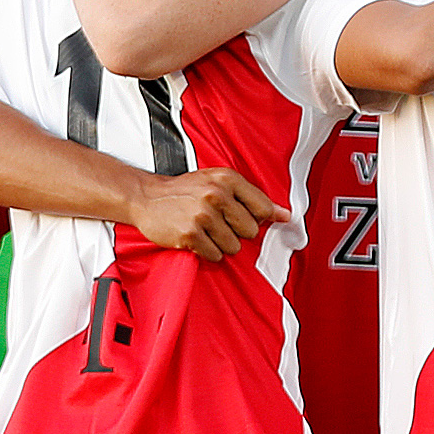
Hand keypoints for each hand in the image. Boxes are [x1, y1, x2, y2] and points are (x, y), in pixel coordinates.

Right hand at [125, 167, 289, 260]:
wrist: (147, 197)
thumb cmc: (186, 190)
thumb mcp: (219, 183)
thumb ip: (253, 198)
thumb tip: (286, 215)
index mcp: (227, 179)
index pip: (264, 209)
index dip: (257, 219)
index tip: (247, 219)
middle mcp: (216, 194)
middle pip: (250, 231)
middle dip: (237, 232)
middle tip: (218, 223)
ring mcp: (202, 215)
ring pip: (233, 246)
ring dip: (221, 243)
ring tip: (205, 229)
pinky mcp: (190, 234)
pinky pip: (214, 255)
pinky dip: (207, 251)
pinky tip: (196, 238)